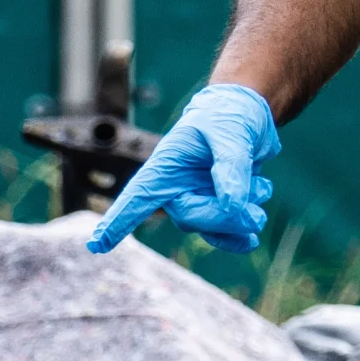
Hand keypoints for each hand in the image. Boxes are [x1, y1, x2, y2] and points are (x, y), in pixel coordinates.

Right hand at [86, 83, 281, 253]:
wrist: (249, 114)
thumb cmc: (228, 115)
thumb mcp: (231, 134)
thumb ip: (231, 169)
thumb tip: (232, 206)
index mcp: (165, 166)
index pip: (138, 197)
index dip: (117, 222)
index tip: (97, 245)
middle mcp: (174, 187)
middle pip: (191, 218)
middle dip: (224, 218)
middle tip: (256, 213)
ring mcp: (195, 198)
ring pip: (212, 226)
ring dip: (241, 218)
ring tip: (262, 188)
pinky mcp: (215, 205)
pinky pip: (225, 231)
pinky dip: (241, 231)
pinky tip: (253, 229)